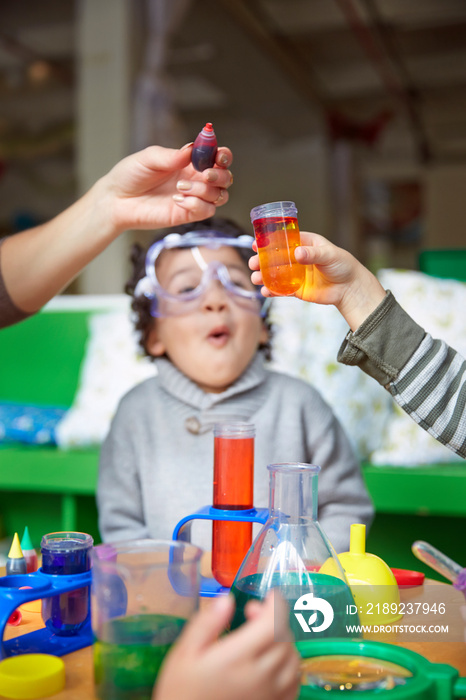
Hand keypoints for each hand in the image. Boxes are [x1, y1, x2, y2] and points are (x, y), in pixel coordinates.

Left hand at [103, 143, 233, 233]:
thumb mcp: (149, 158)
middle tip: (204, 174)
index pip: (217, 157)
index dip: (224, 155)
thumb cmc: (130, 175)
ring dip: (205, 191)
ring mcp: (193, 198)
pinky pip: (206, 211)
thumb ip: (172, 155)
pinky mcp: (186, 215)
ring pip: (219, 196)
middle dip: (221, 175)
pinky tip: (178, 200)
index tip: (218, 155)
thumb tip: (192, 150)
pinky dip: (197, 205)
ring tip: (180, 188)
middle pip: (225, 178)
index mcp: (189, 163)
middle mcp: (195, 180)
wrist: (116, 200)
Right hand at [153, 592, 300, 699]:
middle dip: (275, 619)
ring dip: (284, 642)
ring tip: (263, 639)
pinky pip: (294, 684)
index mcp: (237, 659)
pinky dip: (289, 666)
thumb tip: (227, 599)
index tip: (269, 595)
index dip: (276, 604)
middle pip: (285, 639)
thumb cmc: (181, 691)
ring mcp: (270, 696)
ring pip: (294, 661)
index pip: (273, 624)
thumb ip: (206, 624)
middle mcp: (260, 677)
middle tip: (253, 614)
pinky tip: (271, 663)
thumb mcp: (184, 653)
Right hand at [249, 231, 385, 329]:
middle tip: (253, 263)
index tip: (256, 243)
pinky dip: (272, 290)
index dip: (268, 241)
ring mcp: (296, 274)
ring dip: (263, 276)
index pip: (283, 240)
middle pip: (274, 257)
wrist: (350, 289)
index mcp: (304, 243)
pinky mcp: (297, 289)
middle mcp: (297, 258)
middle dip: (261, 261)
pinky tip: (265, 291)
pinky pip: (281, 289)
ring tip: (255, 278)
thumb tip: (297, 253)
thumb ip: (313, 254)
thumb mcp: (329, 255)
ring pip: (274, 274)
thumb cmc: (343, 266)